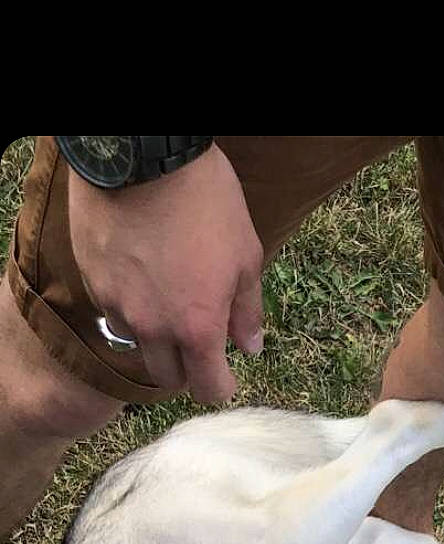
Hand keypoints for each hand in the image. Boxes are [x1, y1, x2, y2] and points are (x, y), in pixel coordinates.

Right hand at [67, 144, 264, 401]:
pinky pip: (114, 310)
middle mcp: (153, 328)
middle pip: (167, 376)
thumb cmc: (204, 201)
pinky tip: (142, 274)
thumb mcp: (245, 254)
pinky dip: (130, 304)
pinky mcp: (92, 282)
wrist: (143, 155)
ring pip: (138, 343)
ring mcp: (117, 306)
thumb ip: (247, 310)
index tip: (224, 378)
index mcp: (196, 328)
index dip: (219, 387)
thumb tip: (250, 348)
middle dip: (186, 367)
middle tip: (198, 340)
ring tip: (168, 296)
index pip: (207, 388)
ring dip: (155, 334)